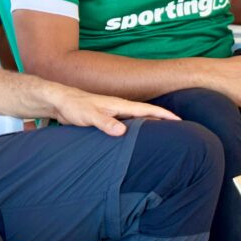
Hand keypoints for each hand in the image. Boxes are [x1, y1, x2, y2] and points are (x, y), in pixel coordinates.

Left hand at [52, 88, 179, 137]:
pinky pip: (127, 124)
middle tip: (181, 131)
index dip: (164, 115)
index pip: (147, 110)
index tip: (181, 120)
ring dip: (150, 125)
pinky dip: (136, 129)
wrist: (60, 101)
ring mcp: (114, 113)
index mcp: (119, 105)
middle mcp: (119, 108)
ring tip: (165, 136)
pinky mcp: (107, 119)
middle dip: (163, 120)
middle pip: (146, 114)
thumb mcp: (89, 116)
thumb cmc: (74, 106)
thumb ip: (105, 123)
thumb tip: (123, 131)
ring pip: (137, 120)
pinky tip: (137, 138)